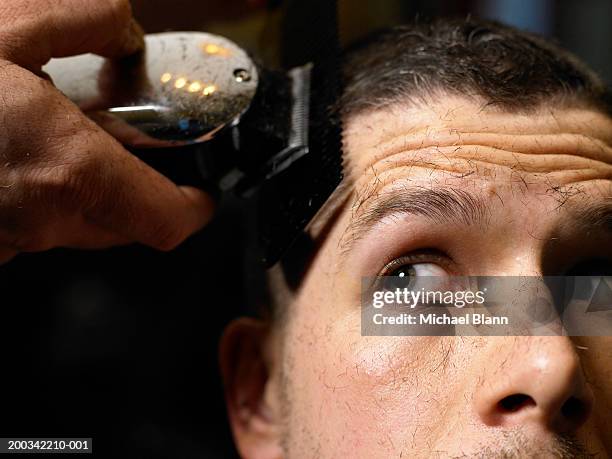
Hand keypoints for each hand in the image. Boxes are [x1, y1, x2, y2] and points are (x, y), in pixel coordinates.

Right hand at [0, 0, 213, 263]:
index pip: (168, 222)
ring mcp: (9, 236)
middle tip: (129, 142)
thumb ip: (84, 20)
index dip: (194, 207)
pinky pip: (37, 222)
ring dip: (91, 185)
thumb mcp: (6, 23)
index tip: (201, 189)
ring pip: (83, 224)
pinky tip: (19, 151)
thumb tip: (123, 28)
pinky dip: (46, 192)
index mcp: (70, 168)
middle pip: (130, 222)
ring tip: (65, 133)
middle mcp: (45, 216)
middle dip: (140, 184)